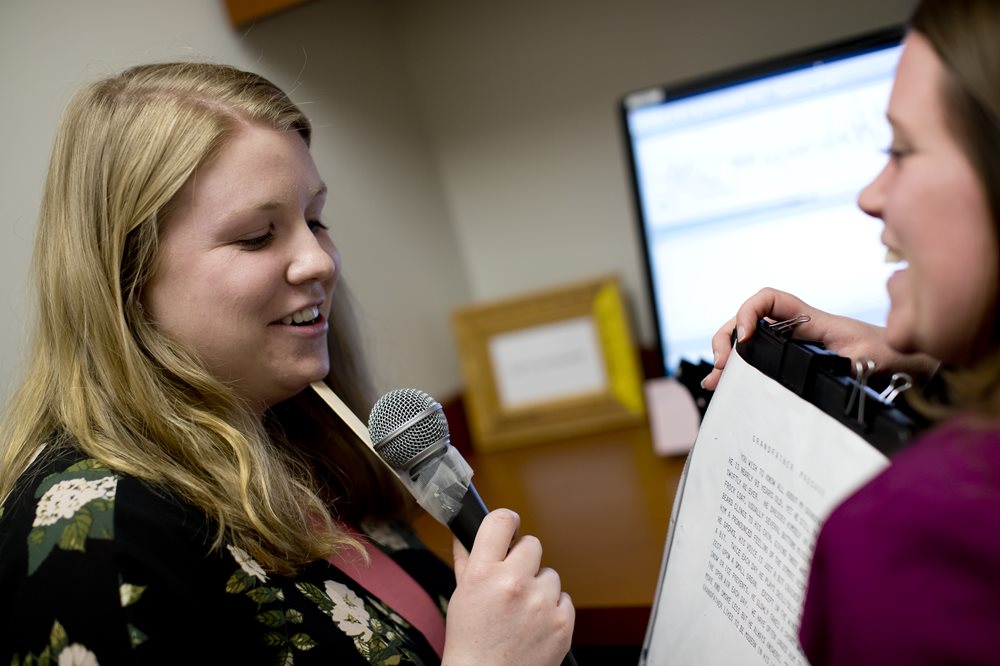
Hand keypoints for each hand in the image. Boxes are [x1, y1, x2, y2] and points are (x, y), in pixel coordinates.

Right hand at [443, 509, 574, 665]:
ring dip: (539, 587)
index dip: (507, 521)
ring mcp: (541, 603)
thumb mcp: (460, 597)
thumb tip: (466, 533)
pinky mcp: (562, 622)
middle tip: (512, 580)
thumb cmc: (470, 644)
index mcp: (483, 574)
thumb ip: (466, 561)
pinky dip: (552, 609)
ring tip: (522, 611)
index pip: (501, 520)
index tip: (509, 528)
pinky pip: (563, 598)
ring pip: (550, 573)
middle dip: (523, 559)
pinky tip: (535, 624)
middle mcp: (514, 583)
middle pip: (532, 544)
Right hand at [700, 288, 938, 390]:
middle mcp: (795, 329)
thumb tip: (834, 374)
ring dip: (727, 357)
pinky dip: (738, 373)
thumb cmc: (893, 355)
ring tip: (714, 381)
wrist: (908, 366)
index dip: (749, 313)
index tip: (746, 340)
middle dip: (727, 338)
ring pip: (747, 342)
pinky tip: (722, 388)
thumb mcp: (873, 359)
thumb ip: (852, 363)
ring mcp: (791, 346)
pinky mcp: (792, 364)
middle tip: (722, 366)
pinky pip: (758, 362)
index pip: (769, 299)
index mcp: (810, 319)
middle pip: (747, 320)